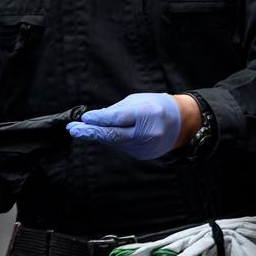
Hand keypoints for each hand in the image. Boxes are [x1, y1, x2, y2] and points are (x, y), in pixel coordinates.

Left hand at [67, 93, 182, 159]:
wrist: (181, 124)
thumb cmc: (158, 107)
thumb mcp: (140, 101)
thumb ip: (118, 110)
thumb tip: (96, 119)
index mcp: (148, 113)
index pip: (119, 118)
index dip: (100, 119)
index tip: (85, 118)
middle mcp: (147, 132)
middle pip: (114, 135)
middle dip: (91, 132)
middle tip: (74, 130)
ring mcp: (145, 146)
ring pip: (115, 142)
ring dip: (97, 136)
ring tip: (81, 130)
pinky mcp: (142, 155)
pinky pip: (122, 146)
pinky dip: (111, 140)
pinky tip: (103, 134)